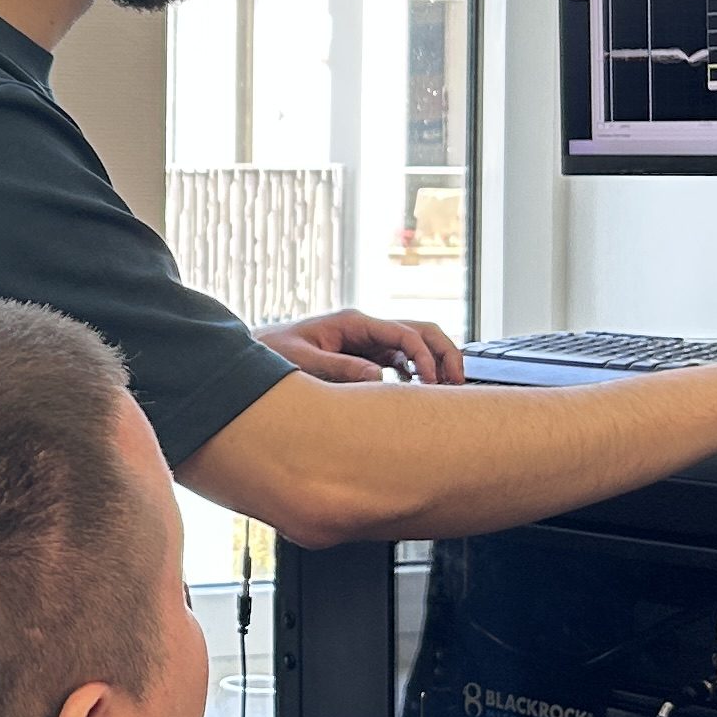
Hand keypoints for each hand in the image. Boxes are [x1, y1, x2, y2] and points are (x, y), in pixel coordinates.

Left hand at [263, 307, 464, 385]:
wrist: (257, 354)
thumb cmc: (275, 353)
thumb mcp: (305, 361)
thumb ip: (340, 368)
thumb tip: (378, 378)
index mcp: (353, 323)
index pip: (404, 333)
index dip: (425, 357)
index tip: (432, 384)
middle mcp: (365, 328)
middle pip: (420, 331)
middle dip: (444, 352)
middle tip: (458, 382)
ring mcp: (367, 341)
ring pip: (415, 345)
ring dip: (435, 363)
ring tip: (448, 391)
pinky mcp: (365, 355)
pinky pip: (400, 360)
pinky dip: (417, 373)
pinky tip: (422, 393)